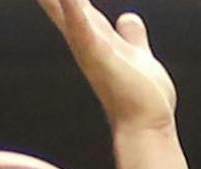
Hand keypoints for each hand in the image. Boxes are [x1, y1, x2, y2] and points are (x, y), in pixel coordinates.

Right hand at [34, 0, 174, 131]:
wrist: (147, 124)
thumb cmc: (142, 95)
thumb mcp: (136, 52)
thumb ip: (130, 35)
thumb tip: (128, 18)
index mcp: (94, 34)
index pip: (71, 0)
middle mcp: (85, 39)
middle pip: (59, 2)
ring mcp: (89, 47)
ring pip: (65, 11)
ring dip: (53, 0)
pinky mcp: (99, 57)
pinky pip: (83, 28)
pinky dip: (74, 11)